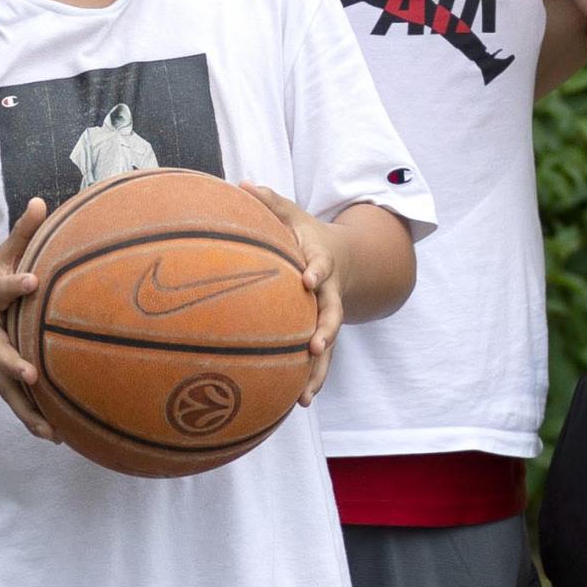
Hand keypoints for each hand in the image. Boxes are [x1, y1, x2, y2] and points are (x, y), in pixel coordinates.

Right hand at [0, 197, 56, 439]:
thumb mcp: (0, 255)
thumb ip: (23, 233)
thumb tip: (43, 200)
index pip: (1, 289)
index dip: (14, 284)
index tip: (32, 281)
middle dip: (12, 364)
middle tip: (30, 376)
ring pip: (4, 388)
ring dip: (26, 408)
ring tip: (50, 430)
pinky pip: (14, 402)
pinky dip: (32, 419)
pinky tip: (57, 436)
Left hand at [251, 186, 348, 402]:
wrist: (345, 257)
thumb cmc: (305, 234)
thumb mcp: (291, 213)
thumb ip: (268, 201)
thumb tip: (240, 184)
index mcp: (320, 262)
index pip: (321, 265)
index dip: (317, 271)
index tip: (308, 279)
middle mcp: (329, 293)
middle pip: (332, 314)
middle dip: (326, 331)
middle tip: (316, 346)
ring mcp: (328, 316)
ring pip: (328, 346)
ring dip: (319, 371)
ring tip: (306, 396)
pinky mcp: (323, 333)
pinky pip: (320, 359)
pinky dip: (311, 379)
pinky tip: (299, 402)